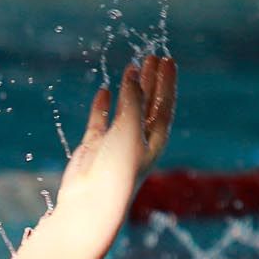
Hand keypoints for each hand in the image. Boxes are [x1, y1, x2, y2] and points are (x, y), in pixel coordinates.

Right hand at [48, 55, 177, 246]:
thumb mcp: (131, 130)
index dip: (167, 82)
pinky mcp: (94, 147)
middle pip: (149, 104)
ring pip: (126, 109)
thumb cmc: (117, 169)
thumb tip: (134, 72)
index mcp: (155, 139)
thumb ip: (133, 100)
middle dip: (151, 80)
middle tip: (152, 56)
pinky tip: (105, 91)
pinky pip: (100, 121)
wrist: (90, 203)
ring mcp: (115, 143)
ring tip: (131, 65)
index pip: (164, 104)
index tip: (167, 59)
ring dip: (129, 88)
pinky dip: (103, 106)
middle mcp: (138, 140)